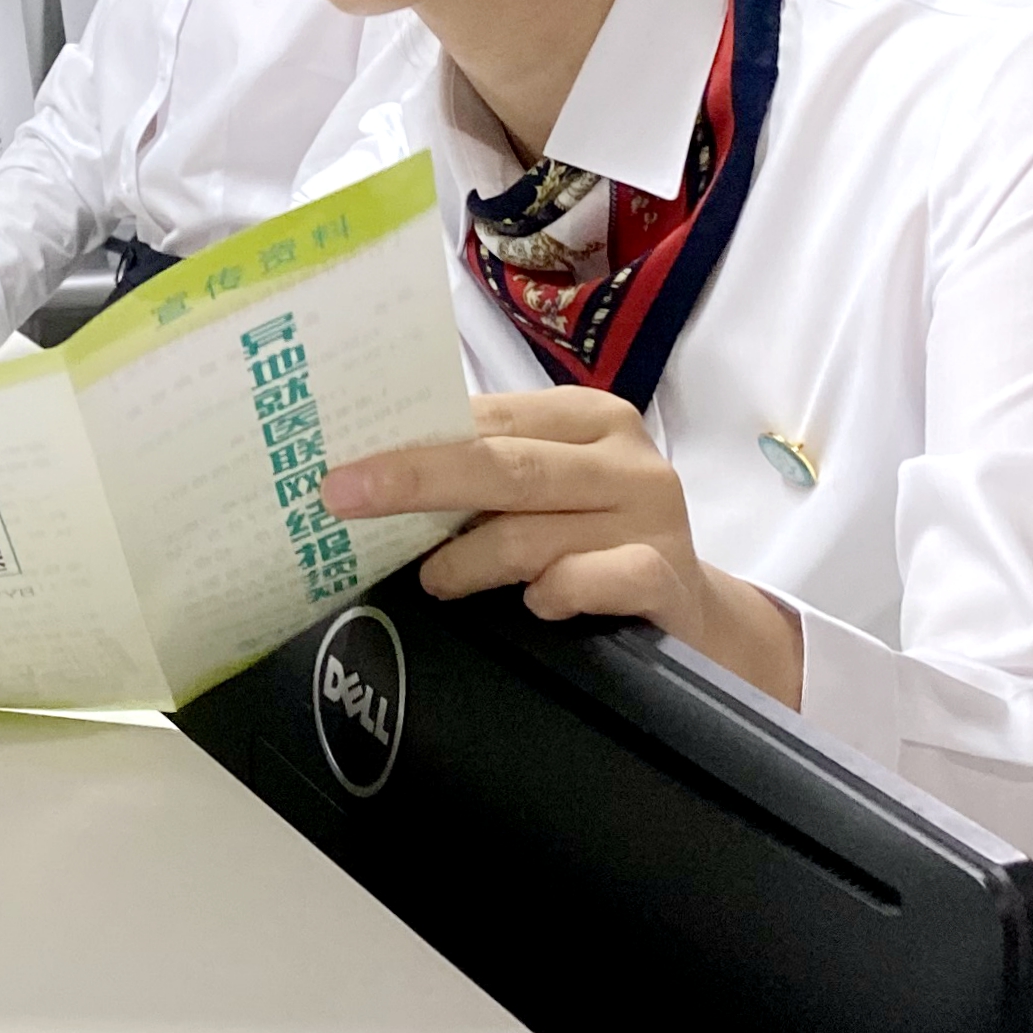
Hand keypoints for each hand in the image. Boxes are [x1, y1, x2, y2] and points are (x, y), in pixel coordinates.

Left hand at [321, 390, 803, 706]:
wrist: (691, 614)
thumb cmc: (593, 542)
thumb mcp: (546, 494)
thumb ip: (484, 473)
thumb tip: (368, 474)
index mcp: (586, 417)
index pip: (485, 418)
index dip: (409, 440)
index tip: (341, 459)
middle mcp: (624, 455)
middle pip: (501, 464)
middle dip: (413, 480)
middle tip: (343, 499)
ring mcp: (650, 514)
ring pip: (530, 532)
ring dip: (465, 561)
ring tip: (435, 580)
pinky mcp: (666, 574)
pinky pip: (589, 580)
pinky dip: (550, 593)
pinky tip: (534, 604)